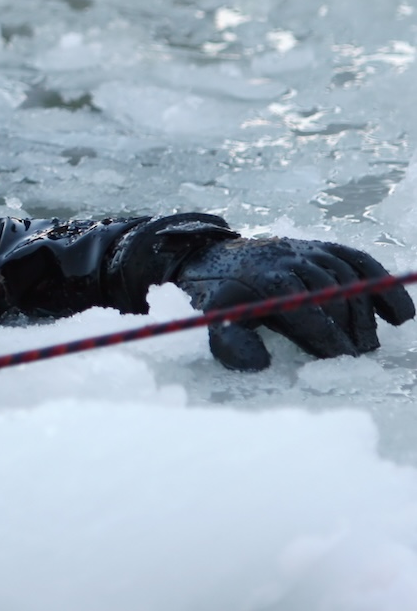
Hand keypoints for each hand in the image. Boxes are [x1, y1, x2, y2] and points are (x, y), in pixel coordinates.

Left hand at [173, 238, 414, 370]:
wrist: (212, 256)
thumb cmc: (218, 296)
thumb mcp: (214, 320)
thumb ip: (230, 344)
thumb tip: (260, 364)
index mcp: (263, 277)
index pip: (303, 305)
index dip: (325, 332)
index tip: (341, 357)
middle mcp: (288, 257)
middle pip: (331, 289)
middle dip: (349, 325)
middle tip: (360, 354)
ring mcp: (307, 248)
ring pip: (348, 275)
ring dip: (366, 311)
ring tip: (369, 343)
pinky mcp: (320, 246)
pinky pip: (359, 260)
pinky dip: (382, 284)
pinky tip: (399, 314)